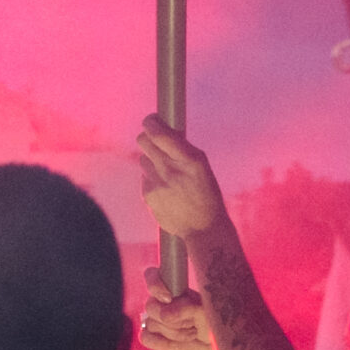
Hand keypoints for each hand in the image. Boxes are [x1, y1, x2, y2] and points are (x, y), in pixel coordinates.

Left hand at [133, 115, 229, 239]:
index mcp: (189, 159)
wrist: (203, 229)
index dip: (151, 122)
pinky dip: (152, 179)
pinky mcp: (148, 196)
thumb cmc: (206, 194)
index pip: (158, 133)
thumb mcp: (202, 166)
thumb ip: (182, 148)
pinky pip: (144, 178)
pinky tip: (166, 190)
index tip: (151, 120)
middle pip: (143, 141)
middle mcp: (170, 170)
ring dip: (152, 161)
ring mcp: (157, 184)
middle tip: (155, 140)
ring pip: (143, 159)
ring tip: (167, 173)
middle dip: (147, 137)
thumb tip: (162, 129)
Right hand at [137, 267, 221, 349]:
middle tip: (192, 323)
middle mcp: (161, 301)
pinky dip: (162, 342)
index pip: (152, 276)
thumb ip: (187, 308)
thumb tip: (165, 315)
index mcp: (174, 287)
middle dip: (172, 319)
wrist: (215, 346)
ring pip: (151, 324)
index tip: (168, 297)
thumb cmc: (213, 323)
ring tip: (191, 332)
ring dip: (174, 332)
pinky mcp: (153, 336)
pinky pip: (146, 337)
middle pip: (150, 306)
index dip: (155, 284)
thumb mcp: (206, 311)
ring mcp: (155, 319)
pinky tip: (179, 341)